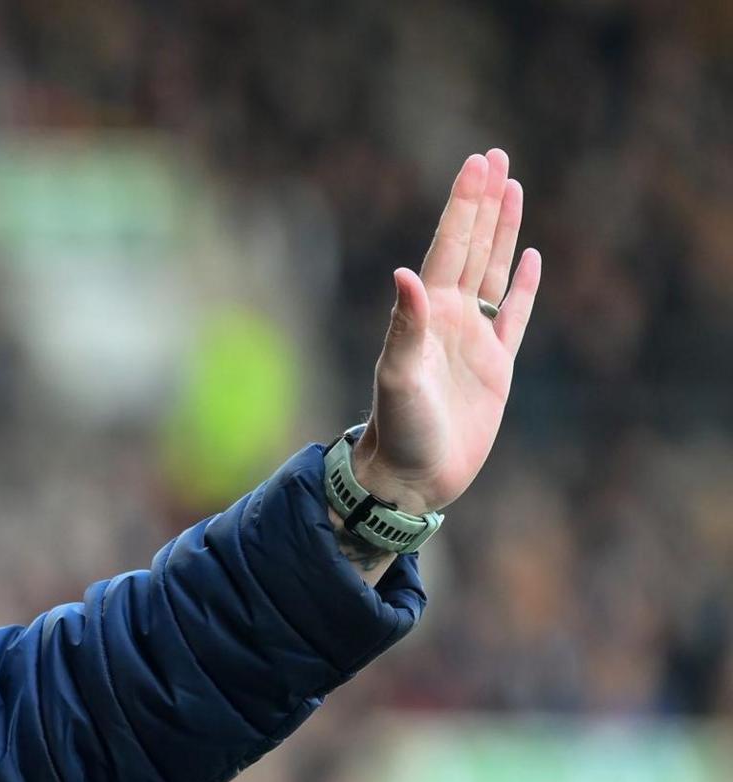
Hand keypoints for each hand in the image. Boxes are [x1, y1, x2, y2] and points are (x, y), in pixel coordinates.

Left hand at [353, 148, 542, 512]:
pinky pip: (514, 316)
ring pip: (493, 271)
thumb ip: (406, 326)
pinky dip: (524, 287)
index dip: (465, 205)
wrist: (410, 477)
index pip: (449, 246)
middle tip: (494, 156)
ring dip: (503, 231)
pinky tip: (531, 259)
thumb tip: (405, 274)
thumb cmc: (398, 429)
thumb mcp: (399, 376)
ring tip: (513, 188)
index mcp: (427, 313)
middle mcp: (449, 318)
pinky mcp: (495, 367)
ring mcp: (473, 339)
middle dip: (483, 202)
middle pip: (471, 246)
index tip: (477, 164)